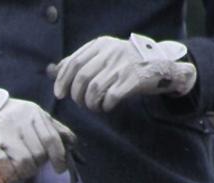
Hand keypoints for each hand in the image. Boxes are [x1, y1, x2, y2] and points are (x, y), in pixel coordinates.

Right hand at [0, 86, 73, 180]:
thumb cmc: (9, 115)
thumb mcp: (33, 114)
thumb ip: (53, 127)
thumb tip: (72, 143)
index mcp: (33, 113)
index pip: (51, 138)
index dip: (59, 156)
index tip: (60, 168)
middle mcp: (19, 121)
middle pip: (38, 153)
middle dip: (38, 163)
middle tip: (32, 164)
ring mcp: (3, 132)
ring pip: (24, 162)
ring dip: (24, 170)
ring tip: (20, 168)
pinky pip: (5, 165)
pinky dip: (10, 172)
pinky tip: (10, 171)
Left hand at [54, 33, 196, 111]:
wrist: (161, 67)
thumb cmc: (125, 65)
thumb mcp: (104, 56)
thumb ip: (80, 62)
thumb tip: (52, 71)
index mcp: (101, 44)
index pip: (73, 62)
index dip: (62, 80)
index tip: (59, 94)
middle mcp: (111, 52)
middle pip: (81, 77)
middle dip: (76, 95)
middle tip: (80, 102)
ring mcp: (122, 65)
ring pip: (94, 89)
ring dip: (90, 103)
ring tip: (94, 106)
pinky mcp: (133, 79)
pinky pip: (109, 98)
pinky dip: (104, 106)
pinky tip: (107, 106)